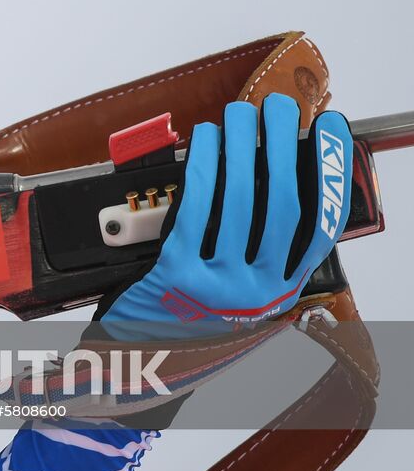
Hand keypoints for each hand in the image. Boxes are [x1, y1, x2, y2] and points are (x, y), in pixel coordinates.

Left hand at [99, 94, 352, 338]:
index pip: (319, 227)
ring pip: (239, 202)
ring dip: (241, 147)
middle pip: (281, 205)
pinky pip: (195, 210)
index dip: (330, 175)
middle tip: (276, 107)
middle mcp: (258, 292)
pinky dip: (201, 168)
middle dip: (282, 147)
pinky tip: (202, 142)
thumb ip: (259, 252)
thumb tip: (269, 180)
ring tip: (239, 114)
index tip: (327, 132)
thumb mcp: (239, 295)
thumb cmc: (188, 320)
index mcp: (281, 292)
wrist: (139, 363)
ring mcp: (219, 285)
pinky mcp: (177, 276)